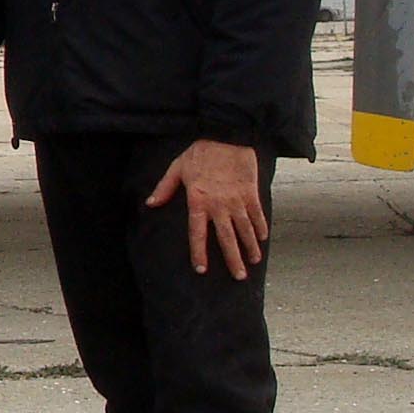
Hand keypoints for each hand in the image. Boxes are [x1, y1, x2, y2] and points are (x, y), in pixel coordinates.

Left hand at [150, 137, 268, 278]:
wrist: (226, 136)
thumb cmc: (199, 152)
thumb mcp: (177, 168)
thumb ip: (164, 188)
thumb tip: (150, 204)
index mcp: (198, 201)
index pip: (197, 233)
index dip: (199, 252)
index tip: (201, 269)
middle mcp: (218, 205)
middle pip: (226, 239)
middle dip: (233, 260)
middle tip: (238, 277)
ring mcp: (237, 200)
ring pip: (245, 230)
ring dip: (250, 247)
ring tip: (253, 262)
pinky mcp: (251, 194)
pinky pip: (257, 215)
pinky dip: (261, 228)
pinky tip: (263, 240)